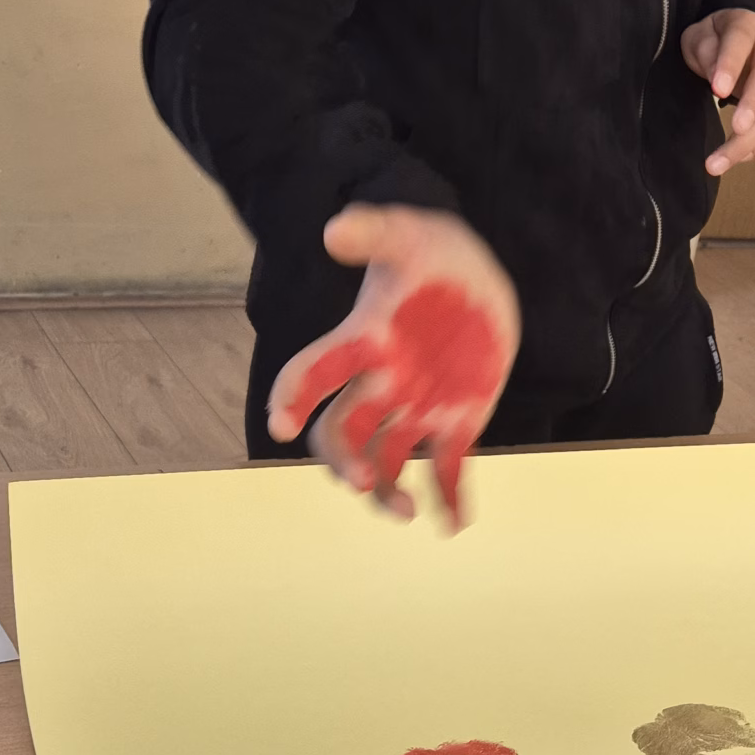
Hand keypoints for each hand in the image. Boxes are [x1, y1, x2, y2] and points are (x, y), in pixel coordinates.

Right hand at [267, 205, 519, 527]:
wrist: (473, 275)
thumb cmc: (430, 252)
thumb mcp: (406, 234)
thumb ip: (373, 232)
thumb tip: (335, 231)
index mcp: (362, 343)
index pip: (312, 374)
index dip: (291, 398)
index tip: (281, 425)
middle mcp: (380, 384)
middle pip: (342, 434)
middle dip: (344, 461)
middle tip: (359, 481)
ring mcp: (416, 407)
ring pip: (387, 461)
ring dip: (389, 492)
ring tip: (410, 512)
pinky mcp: (457, 421)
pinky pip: (447, 469)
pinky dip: (450, 498)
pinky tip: (455, 522)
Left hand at [680, 8, 754, 172]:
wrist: (741, 42)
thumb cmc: (715, 42)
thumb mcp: (699, 37)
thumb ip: (706, 52)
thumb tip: (718, 81)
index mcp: (748, 26)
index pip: (741, 42)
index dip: (731, 65)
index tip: (717, 90)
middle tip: (736, 130)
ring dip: (753, 140)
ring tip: (719, 163)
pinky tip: (744, 157)